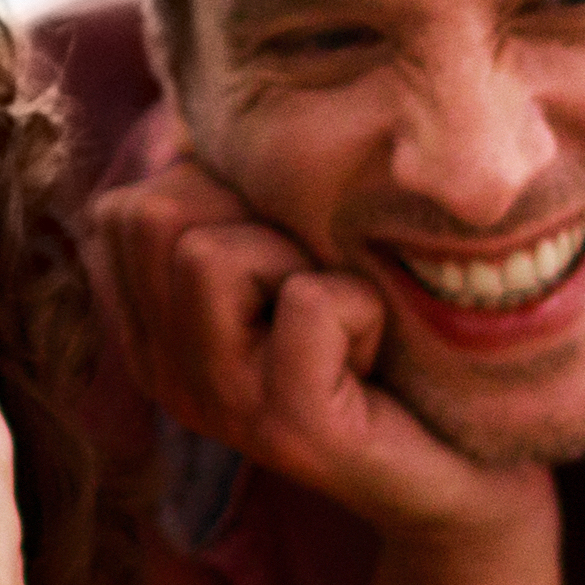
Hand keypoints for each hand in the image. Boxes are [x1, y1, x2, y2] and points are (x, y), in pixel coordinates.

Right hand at [88, 159, 547, 554]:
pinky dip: (361, 305)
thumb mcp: (292, 257)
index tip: (277, 250)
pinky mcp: (290, 429)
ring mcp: (221, 406)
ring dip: (300, 258)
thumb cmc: (381, 346)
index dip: (209, 193)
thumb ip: (233, 199)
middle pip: (152, 219)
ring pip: (211, 255)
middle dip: (248, 218)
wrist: (462, 476)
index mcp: (153, 331)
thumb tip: (197, 107)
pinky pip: (308, 304)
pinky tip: (377, 353)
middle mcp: (166, 373)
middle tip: (312, 281)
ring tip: (339, 315)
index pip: (122, 212)